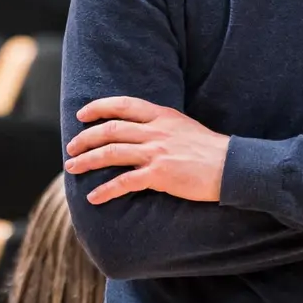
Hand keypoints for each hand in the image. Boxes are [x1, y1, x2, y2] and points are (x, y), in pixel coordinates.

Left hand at [64, 97, 229, 204]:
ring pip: (112, 153)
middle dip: (86, 138)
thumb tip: (141, 131)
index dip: (99, 107)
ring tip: (72, 168)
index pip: (124, 105)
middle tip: (71, 147)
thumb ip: (162, 126)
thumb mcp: (184, 127)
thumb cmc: (210, 150)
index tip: (82, 115)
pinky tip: (94, 197)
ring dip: (88, 160)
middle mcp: (156, 131)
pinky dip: (106, 190)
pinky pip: (125, 182)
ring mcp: (156, 152)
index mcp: (162, 116)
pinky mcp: (159, 175)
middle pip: (111, 130)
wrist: (232, 166)